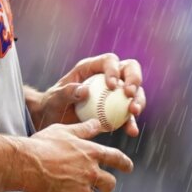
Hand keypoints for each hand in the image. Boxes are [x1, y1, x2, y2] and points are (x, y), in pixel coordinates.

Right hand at [22, 119, 133, 191]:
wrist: (25, 164)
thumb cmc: (42, 144)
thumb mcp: (64, 131)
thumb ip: (84, 129)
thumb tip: (98, 123)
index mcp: (91, 153)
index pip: (117, 159)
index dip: (125, 163)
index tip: (128, 167)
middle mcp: (91, 172)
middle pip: (109, 184)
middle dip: (107, 186)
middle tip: (101, 187)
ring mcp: (82, 190)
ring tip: (69, 190)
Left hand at [30, 53, 146, 136]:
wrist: (53, 121)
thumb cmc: (52, 105)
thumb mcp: (54, 99)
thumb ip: (66, 92)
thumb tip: (85, 91)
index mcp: (91, 67)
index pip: (109, 60)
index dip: (114, 69)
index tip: (112, 85)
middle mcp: (106, 76)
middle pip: (129, 70)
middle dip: (134, 79)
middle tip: (129, 94)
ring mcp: (114, 93)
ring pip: (135, 91)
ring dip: (138, 100)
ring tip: (133, 112)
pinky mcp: (117, 110)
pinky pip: (128, 115)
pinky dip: (132, 122)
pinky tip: (132, 131)